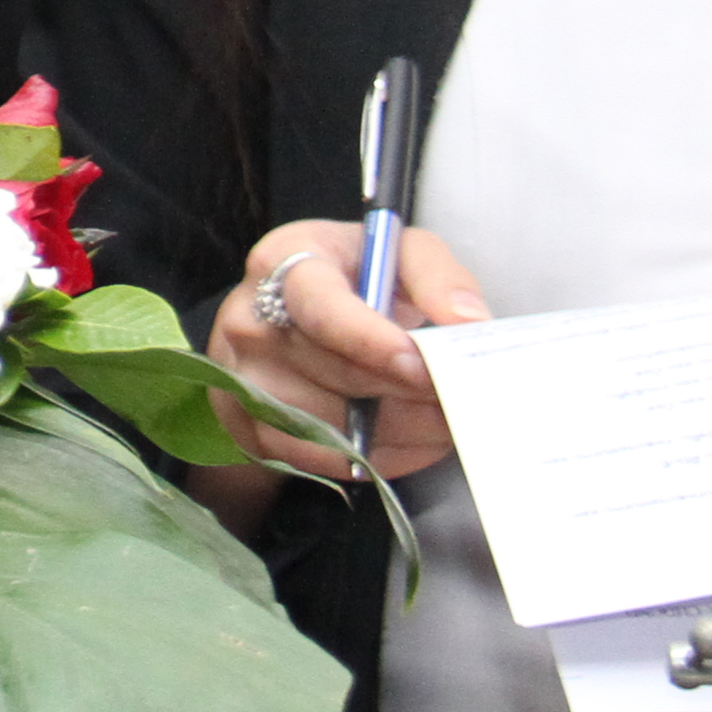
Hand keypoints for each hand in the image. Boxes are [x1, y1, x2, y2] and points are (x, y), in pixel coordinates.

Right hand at [191, 219, 488, 524]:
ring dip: (401, 430)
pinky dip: (378, 456)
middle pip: (334, 372)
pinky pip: (323, 458)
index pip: (320, 307)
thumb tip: (468, 323)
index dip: (370, 340)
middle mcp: (250, 321)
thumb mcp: (397, 252)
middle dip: (406, 391)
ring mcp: (244, 380)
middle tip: (460, 397)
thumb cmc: (353, 280)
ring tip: (444, 418)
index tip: (421, 364)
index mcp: (283, 263)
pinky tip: (411, 438)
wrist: (294, 319)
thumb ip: (437, 276)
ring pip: (331, 424)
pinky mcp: (250, 428)